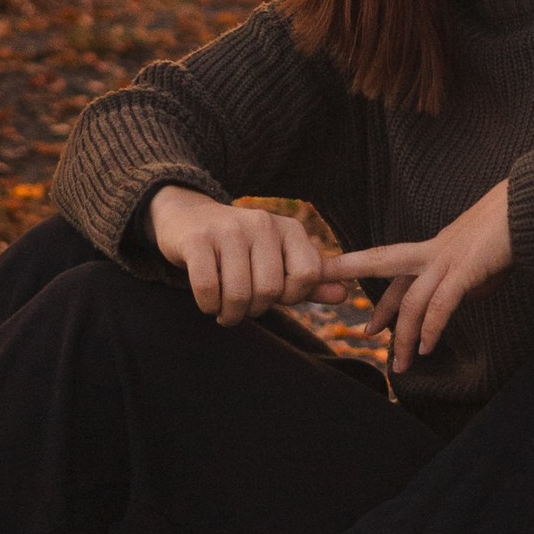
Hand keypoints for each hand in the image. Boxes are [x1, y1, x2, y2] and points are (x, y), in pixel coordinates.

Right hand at [147, 184, 352, 326]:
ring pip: (239, 294)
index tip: (274, 295)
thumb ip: (309, 280)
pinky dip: (207, 305)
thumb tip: (344, 295)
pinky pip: (207, 289)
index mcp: (289, 228)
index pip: (307, 275)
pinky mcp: (198, 239)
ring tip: (224, 308)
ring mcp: (229, 229)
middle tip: (242, 306)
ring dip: (229, 313)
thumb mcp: (277, 261)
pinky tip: (207, 300)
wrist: (189, 219)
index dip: (291, 296)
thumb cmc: (241, 250)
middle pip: (270, 290)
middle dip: (254, 310)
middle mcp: (262, 223)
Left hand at [344, 178, 515, 377]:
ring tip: (400, 366)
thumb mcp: (478, 263)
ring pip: (413, 300)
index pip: (395, 272)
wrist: (531, 208)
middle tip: (348, 321)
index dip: (381, 302)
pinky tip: (426, 347)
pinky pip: (441, 303)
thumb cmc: (509, 233)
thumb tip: (457, 297)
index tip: (369, 327)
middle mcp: (433, 251)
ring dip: (403, 336)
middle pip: (382, 262)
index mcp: (434, 248)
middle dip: (353, 275)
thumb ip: (461, 280)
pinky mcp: (467, 269)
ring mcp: (447, 259)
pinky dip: (431, 327)